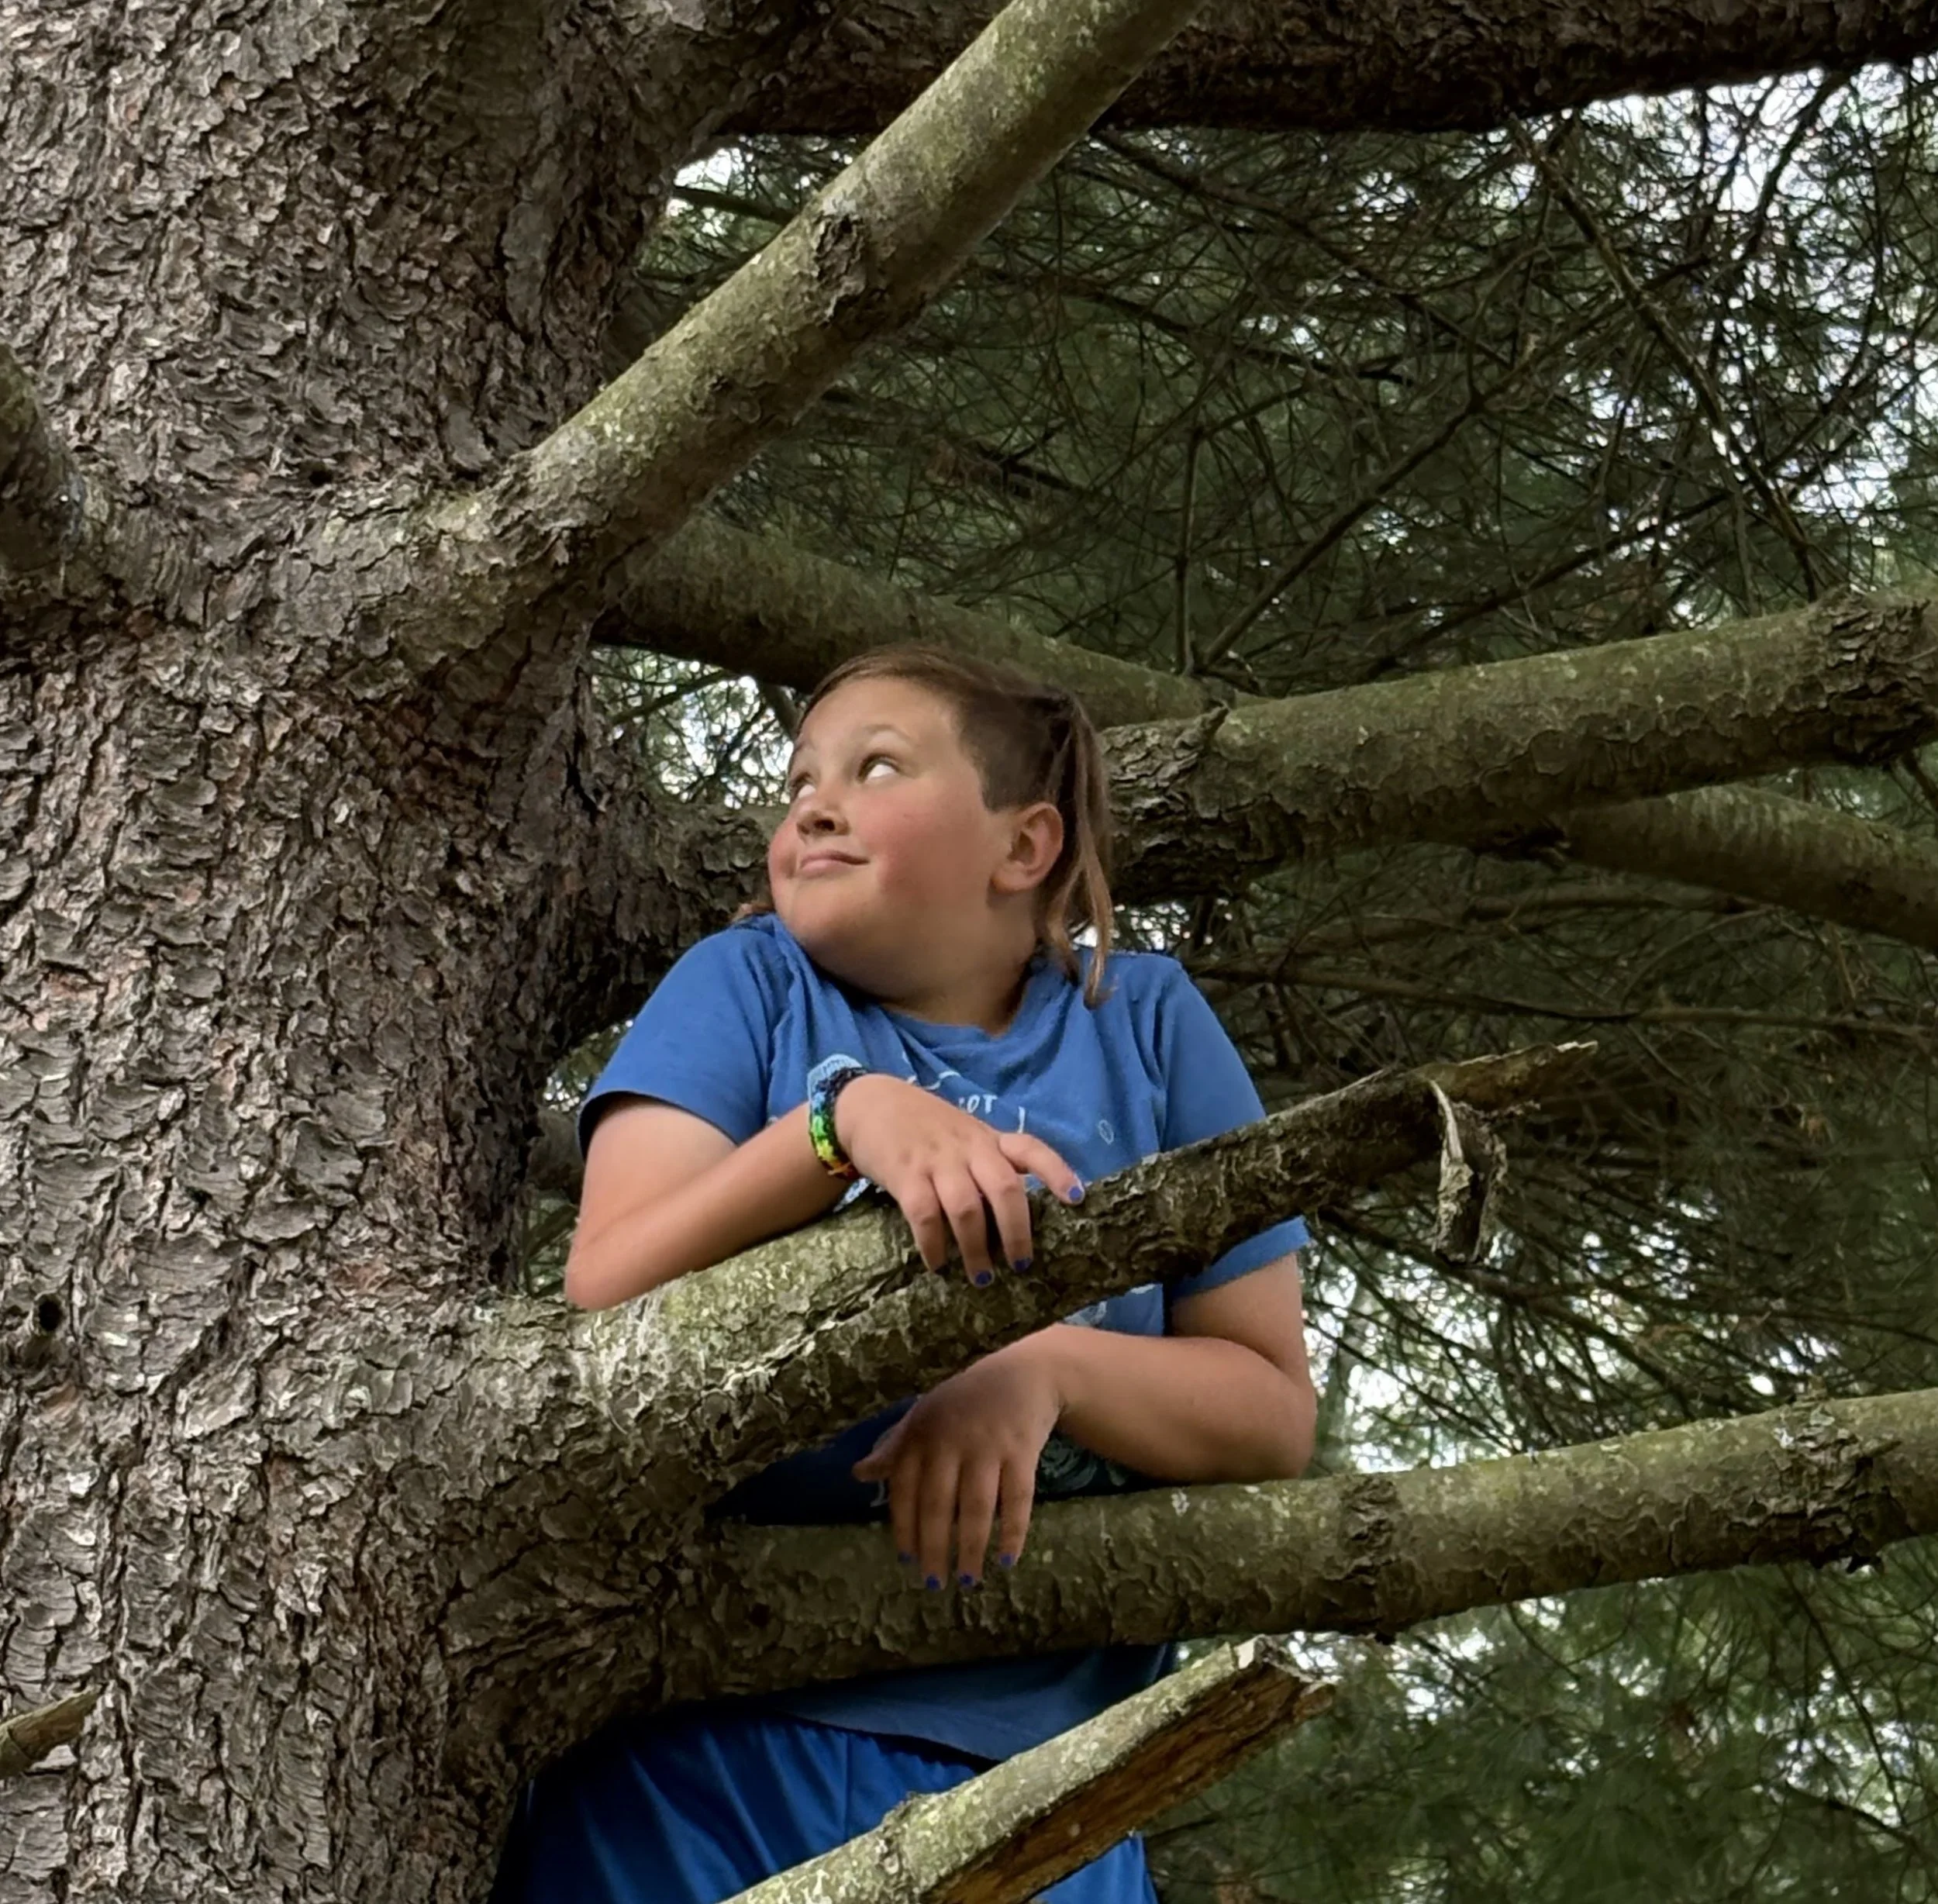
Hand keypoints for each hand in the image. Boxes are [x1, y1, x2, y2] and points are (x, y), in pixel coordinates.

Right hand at [834, 1074, 1082, 1281]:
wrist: (872, 1103)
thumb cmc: (926, 1128)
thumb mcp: (964, 1137)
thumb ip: (988, 1165)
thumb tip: (1016, 1218)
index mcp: (988, 1138)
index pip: (1031, 1149)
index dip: (1057, 1172)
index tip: (1077, 1199)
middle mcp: (968, 1147)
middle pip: (1005, 1188)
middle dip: (1017, 1231)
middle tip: (1021, 1264)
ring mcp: (937, 1160)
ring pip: (968, 1208)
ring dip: (976, 1248)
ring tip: (981, 1277)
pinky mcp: (905, 1174)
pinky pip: (925, 1215)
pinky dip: (934, 1245)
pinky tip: (937, 1263)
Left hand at [852, 1337, 1062, 1586]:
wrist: (1022, 1374)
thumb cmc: (964, 1402)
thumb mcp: (923, 1417)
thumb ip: (894, 1448)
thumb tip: (857, 1475)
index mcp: (921, 1434)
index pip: (904, 1489)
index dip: (904, 1528)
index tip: (906, 1561)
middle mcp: (951, 1441)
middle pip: (938, 1505)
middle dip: (934, 1549)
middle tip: (933, 1584)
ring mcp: (988, 1446)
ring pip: (977, 1508)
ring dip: (971, 1548)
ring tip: (967, 1580)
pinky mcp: (1022, 1451)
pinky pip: (1018, 1500)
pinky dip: (1013, 1532)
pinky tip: (1007, 1559)